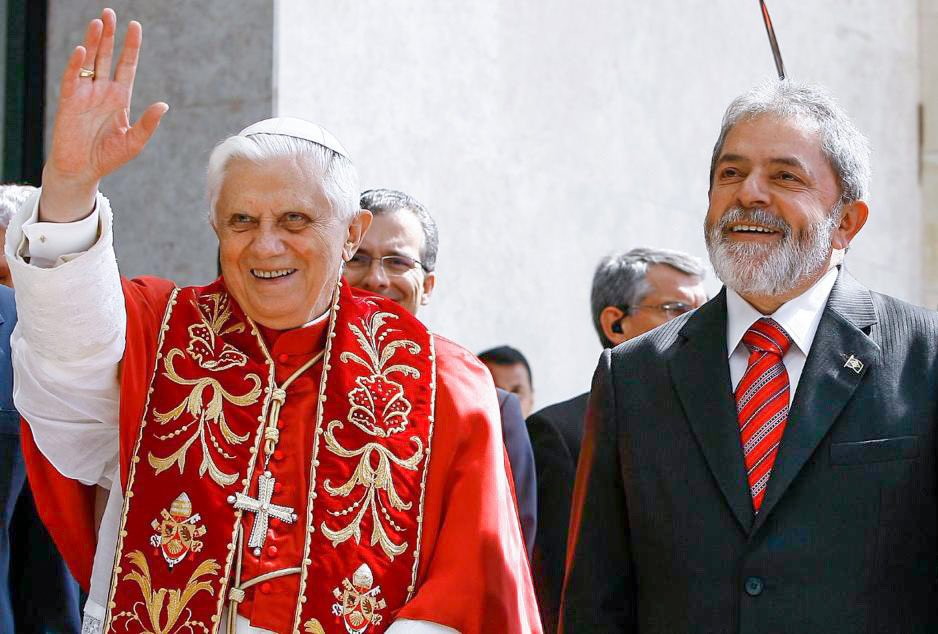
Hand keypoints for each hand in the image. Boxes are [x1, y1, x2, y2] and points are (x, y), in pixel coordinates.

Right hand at [40, 8, 167, 221]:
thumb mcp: (134, 142)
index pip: (127, 65)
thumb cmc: (109, 157)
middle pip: (107, 56)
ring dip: (93, 42)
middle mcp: (103, 90)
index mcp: (120, 97)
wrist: (83, 170)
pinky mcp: (69, 101)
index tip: (135, 26)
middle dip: (109, 36)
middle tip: (111, 13)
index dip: (131, 46)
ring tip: (99, 22)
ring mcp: (85, 93)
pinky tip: (82, 50)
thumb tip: (164, 105)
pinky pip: (73, 78)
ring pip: (90, 61)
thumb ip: (148, 124)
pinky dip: (76, 64)